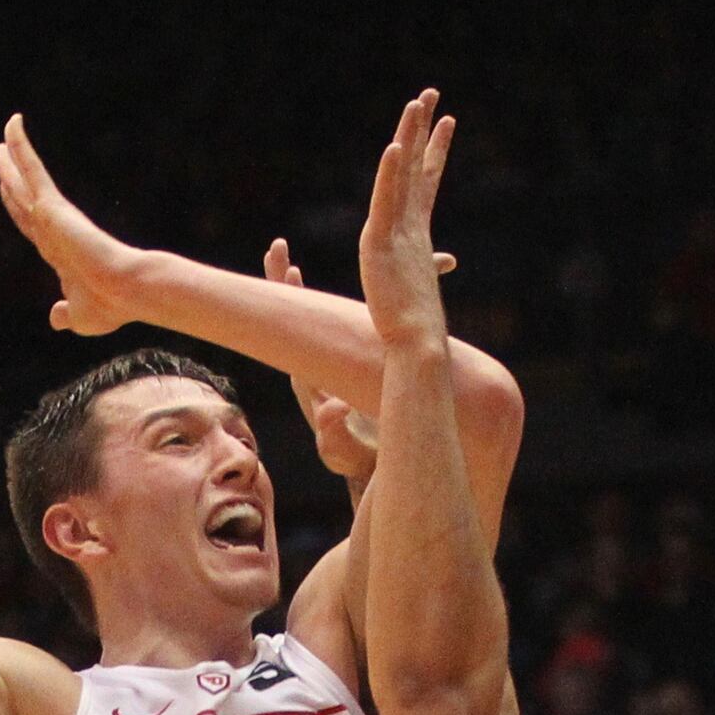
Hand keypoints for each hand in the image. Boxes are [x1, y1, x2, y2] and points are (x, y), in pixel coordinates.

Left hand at [0, 114, 143, 335]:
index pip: (31, 226)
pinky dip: (21, 146)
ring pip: (24, 178)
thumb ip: (64, 314)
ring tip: (6, 132)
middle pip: (24, 198)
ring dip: (13, 155)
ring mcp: (52, 216)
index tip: (9, 192)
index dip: (18, 209)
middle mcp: (54, 231)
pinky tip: (12, 124)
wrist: (126, 289)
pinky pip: (31, 169)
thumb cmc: (109, 306)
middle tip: (1, 155)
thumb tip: (55, 318)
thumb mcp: (79, 317)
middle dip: (11, 177)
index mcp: (59, 253)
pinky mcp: (53, 205)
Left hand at [265, 238, 379, 480]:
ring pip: (338, 314)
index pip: (289, 330)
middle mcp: (322, 365)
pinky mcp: (370, 363)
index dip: (283, 297)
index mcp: (313, 376)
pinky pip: (380, 322)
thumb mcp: (347, 453)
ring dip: (346, 282)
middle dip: (286, 283)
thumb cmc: (360, 462)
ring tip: (358, 246)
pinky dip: (401, 294)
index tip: (286, 266)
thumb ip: (334, 437)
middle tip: (277, 246)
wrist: (379, 468)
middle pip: (299, 316)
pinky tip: (436, 266)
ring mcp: (343, 363)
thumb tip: (329, 411)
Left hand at [358, 90, 454, 347]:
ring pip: (403, 175)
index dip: (436, 150)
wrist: (416, 344)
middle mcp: (410, 226)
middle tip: (431, 93)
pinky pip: (386, 200)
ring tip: (417, 102)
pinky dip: (390, 173)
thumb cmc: (414, 325)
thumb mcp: (415, 288)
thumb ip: (428, 270)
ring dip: (410, 136)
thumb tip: (448, 262)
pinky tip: (394, 147)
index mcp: (415, 234)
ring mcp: (398, 232)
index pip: (426, 181)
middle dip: (425, 129)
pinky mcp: (380, 243)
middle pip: (418, 166)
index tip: (448, 120)